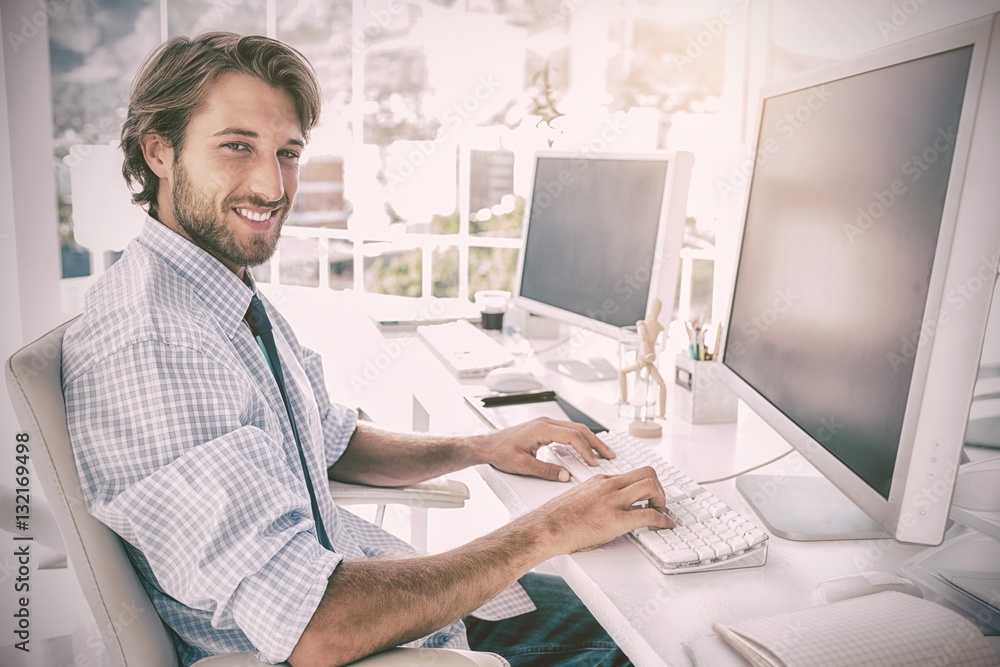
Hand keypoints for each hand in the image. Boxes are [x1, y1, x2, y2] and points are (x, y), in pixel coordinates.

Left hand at [473, 417, 616, 481]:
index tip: (594, 462)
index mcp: (542, 429)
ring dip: (589, 440)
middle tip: (609, 455)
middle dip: (595, 443)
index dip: (585, 450)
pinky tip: (585, 449)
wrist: (487, 446)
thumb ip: (546, 471)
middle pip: (578, 429)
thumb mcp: (523, 465)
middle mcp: (545, 423)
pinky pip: (567, 431)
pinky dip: (579, 440)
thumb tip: (565, 476)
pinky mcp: (543, 429)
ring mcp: (545, 424)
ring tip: (602, 453)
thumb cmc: (500, 452)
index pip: (572, 436)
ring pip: (574, 429)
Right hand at [521, 467, 673, 556]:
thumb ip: (595, 497)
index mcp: (599, 481)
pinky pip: (649, 515)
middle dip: (659, 487)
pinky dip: (663, 519)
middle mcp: (608, 486)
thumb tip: (605, 507)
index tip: (650, 494)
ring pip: (650, 485)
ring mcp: (612, 501)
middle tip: (659, 501)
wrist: (545, 528)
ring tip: (661, 511)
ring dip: (662, 499)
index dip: (645, 484)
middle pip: (646, 472)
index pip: (631, 473)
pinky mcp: (616, 519)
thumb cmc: (556, 518)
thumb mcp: (578, 498)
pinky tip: (666, 525)